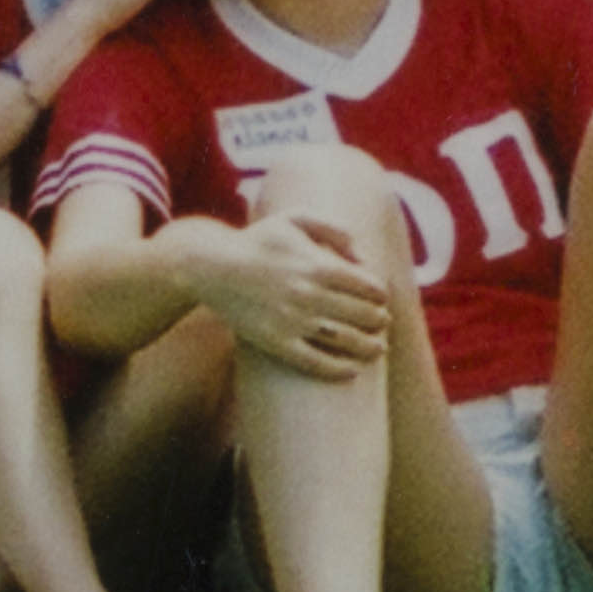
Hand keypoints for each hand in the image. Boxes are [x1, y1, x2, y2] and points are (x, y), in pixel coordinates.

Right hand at [199, 209, 403, 384]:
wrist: (210, 267)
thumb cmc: (257, 241)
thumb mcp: (295, 219)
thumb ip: (334, 229)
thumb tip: (361, 257)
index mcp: (319, 265)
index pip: (367, 286)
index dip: (380, 295)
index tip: (380, 299)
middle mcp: (310, 294)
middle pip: (361, 314)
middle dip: (378, 321)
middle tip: (382, 323)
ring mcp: (293, 321)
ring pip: (343, 340)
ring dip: (368, 347)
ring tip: (378, 349)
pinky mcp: (275, 342)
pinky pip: (313, 362)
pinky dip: (336, 370)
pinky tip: (351, 372)